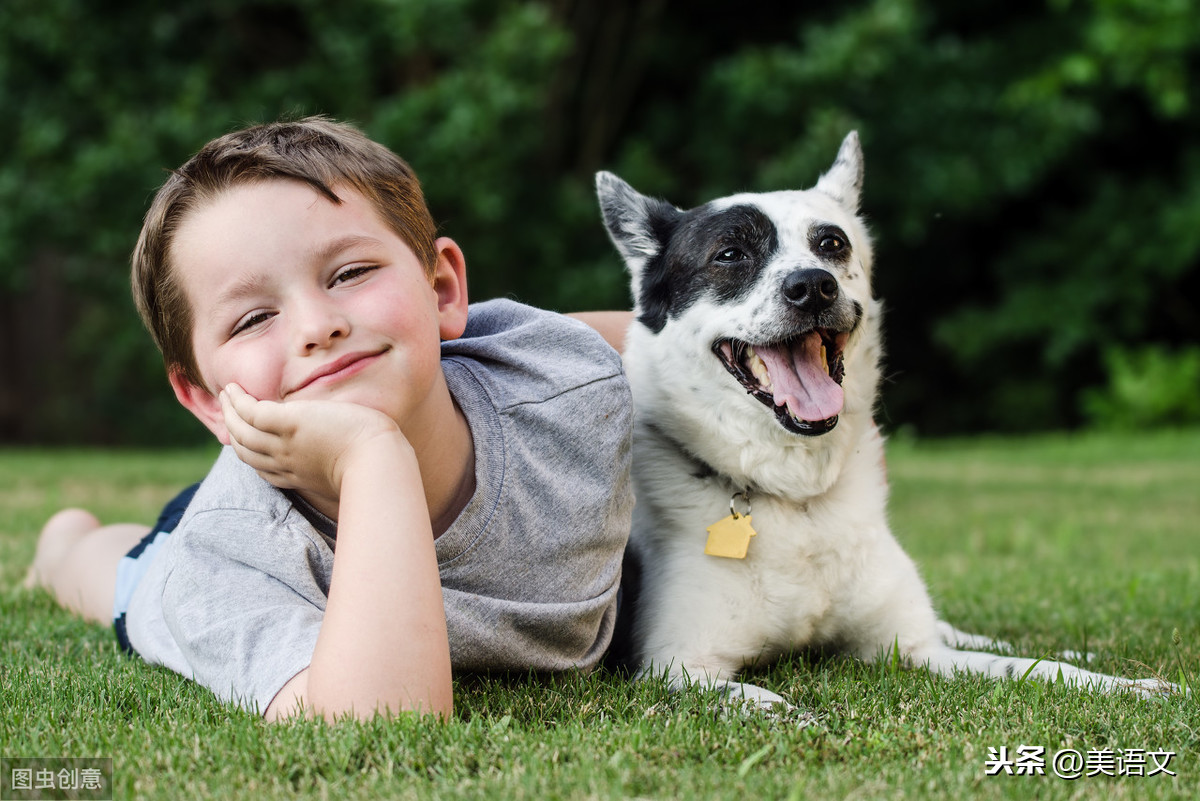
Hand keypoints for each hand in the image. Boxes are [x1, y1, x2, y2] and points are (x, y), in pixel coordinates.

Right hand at [219, 383, 405, 505]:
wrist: (378, 462)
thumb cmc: (375, 465)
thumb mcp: (347, 470)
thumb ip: (336, 465)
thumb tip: (344, 459)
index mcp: (298, 476)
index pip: (263, 467)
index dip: (249, 452)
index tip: (244, 439)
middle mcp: (286, 463)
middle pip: (246, 449)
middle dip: (233, 429)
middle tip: (228, 409)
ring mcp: (285, 444)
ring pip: (242, 430)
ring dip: (229, 411)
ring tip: (226, 394)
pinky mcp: (290, 424)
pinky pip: (251, 412)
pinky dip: (238, 402)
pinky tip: (234, 389)